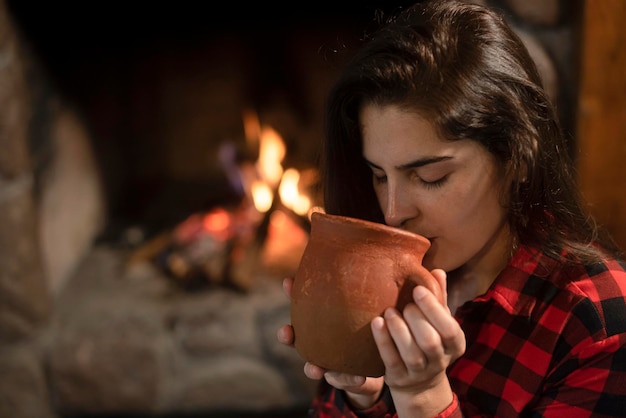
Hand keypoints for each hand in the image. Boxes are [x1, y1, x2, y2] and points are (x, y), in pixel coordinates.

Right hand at [277, 277, 385, 408]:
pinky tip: (359, 378)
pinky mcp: (344, 378)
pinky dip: (348, 380)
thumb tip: (387, 258)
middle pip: (296, 339)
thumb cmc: (370, 327)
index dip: (292, 293)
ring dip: (312, 367)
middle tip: (285, 332)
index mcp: (322, 321)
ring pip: (313, 366)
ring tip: (315, 369)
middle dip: (287, 336)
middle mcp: (319, 341)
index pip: (303, 304)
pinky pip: (343, 380)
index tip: (287, 281)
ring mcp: (328, 361)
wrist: (378, 362)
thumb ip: (373, 290)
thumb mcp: (372, 307)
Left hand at [371, 269, 464, 415]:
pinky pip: (391, 360)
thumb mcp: (438, 321)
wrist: (418, 382)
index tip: (418, 289)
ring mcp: (419, 372)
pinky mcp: (399, 377)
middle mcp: (440, 360)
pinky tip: (376, 323)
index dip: (433, 308)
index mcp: (455, 344)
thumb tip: (437, 271)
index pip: (449, 328)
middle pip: (431, 341)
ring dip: (399, 330)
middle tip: (405, 304)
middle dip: (416, 319)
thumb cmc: (429, 339)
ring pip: (412, 354)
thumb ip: (438, 298)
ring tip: (389, 312)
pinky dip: (383, 341)